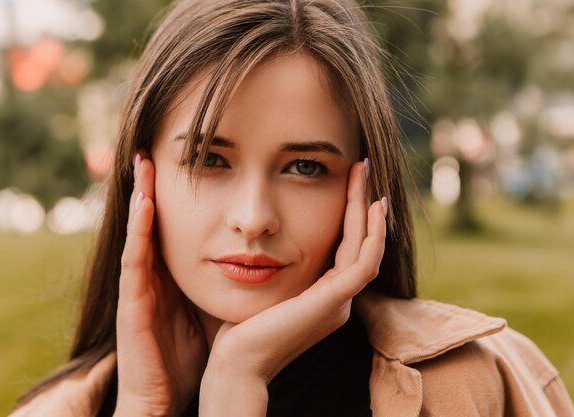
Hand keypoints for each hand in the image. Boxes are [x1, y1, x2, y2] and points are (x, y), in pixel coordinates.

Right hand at [114, 153, 206, 416]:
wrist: (167, 396)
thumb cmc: (191, 353)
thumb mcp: (211, 305)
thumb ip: (224, 279)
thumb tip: (259, 256)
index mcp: (170, 275)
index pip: (171, 227)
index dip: (175, 197)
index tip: (186, 164)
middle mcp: (151, 275)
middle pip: (151, 223)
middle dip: (151, 186)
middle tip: (155, 149)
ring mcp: (139, 287)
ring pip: (138, 233)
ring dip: (140, 196)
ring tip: (144, 163)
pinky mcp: (132, 302)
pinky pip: (134, 259)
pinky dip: (138, 229)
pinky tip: (144, 202)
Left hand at [199, 160, 385, 414]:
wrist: (236, 365)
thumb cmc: (238, 328)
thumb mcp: (262, 289)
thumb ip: (274, 267)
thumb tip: (262, 237)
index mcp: (324, 298)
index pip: (347, 249)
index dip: (351, 215)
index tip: (347, 182)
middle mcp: (338, 300)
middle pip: (361, 243)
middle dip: (361, 203)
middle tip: (360, 166)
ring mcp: (339, 302)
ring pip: (366, 247)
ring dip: (366, 208)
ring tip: (361, 172)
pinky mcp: (333, 302)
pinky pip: (363, 261)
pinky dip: (370, 232)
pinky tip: (368, 204)